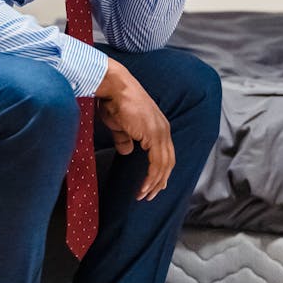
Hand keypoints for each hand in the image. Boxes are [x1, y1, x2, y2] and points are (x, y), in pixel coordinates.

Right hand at [95, 58, 174, 199]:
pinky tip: (143, 187)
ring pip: (163, 166)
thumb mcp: (120, 125)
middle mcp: (164, 129)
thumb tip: (126, 151)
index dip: (160, 171)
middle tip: (150, 196)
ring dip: (154, 183)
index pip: (165, 154)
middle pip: (168, 162)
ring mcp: (160, 132)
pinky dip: (151, 178)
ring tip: (144, 196)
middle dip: (160, 182)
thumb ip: (125, 139)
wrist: (113, 86)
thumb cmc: (114, 101)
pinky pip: (156, 163)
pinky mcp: (153, 135)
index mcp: (158, 126)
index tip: (153, 185)